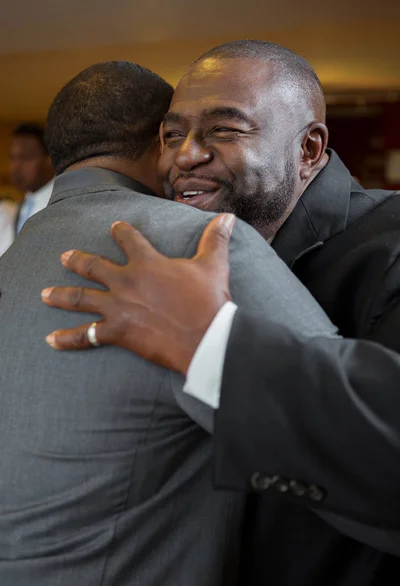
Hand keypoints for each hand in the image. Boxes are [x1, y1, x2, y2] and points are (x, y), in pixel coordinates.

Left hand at [42, 214, 235, 374]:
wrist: (206, 337)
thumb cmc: (209, 300)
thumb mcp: (213, 264)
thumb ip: (216, 238)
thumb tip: (228, 217)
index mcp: (147, 262)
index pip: (129, 238)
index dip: (120, 231)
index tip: (114, 226)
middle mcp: (126, 280)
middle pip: (93, 266)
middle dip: (77, 260)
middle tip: (64, 256)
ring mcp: (117, 306)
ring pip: (80, 297)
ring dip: (60, 295)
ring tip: (44, 294)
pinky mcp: (116, 331)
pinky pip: (85, 335)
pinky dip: (67, 339)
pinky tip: (50, 340)